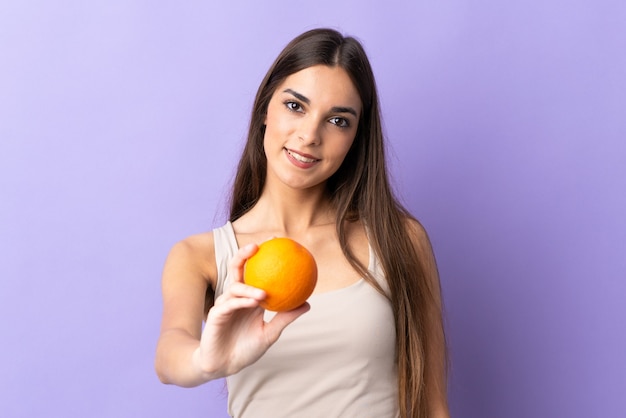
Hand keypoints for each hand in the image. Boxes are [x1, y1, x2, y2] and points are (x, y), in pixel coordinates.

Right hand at [194, 243, 309, 377]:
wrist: (224, 366)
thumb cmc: (246, 349)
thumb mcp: (270, 333)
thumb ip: (285, 317)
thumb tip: (307, 304)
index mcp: (248, 297)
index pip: (253, 271)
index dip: (261, 255)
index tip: (275, 243)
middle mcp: (235, 297)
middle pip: (236, 269)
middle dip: (244, 255)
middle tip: (257, 246)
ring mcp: (224, 304)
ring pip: (234, 288)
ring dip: (249, 288)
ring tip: (263, 293)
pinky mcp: (215, 315)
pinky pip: (229, 305)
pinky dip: (242, 302)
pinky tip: (253, 302)